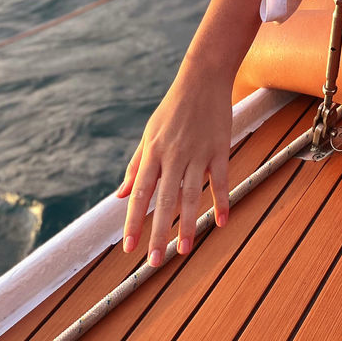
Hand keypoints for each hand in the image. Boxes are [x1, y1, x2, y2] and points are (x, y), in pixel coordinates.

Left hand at [116, 67, 232, 265]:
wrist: (203, 78)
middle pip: (164, 200)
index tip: (129, 248)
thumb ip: (136, 166)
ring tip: (184, 251)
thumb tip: (120, 196)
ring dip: (188, 224)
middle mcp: (173, 155)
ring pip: (192, 194)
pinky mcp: (219, 148)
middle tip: (155, 262)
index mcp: (153, 153)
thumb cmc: (172, 108)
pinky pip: (221, 179)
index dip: (134, 221)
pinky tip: (221, 221)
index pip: (140, 194)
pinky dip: (222, 200)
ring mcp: (198, 153)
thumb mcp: (149, 134)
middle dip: (158, 233)